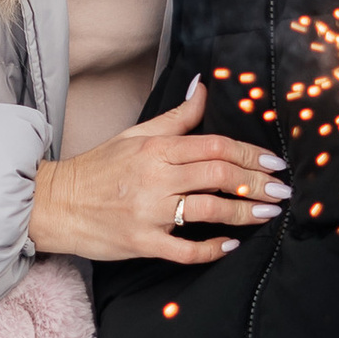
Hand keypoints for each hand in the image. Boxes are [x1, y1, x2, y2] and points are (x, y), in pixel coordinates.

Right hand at [29, 79, 284, 267]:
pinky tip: (230, 245)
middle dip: (257, 183)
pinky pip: (184, 249)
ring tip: (267, 215)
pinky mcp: (141, 242)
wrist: (56, 204)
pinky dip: (210, 249)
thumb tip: (204, 88)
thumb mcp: (135, 135)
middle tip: (282, 191)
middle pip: (219, 175)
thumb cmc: (98, 168)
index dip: (250, 154)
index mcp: (155, 149)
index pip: (214, 146)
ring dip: (244, 214)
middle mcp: (155, 178)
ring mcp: (148, 212)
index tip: (274, 163)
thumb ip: (176, 117)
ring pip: (208, 210)